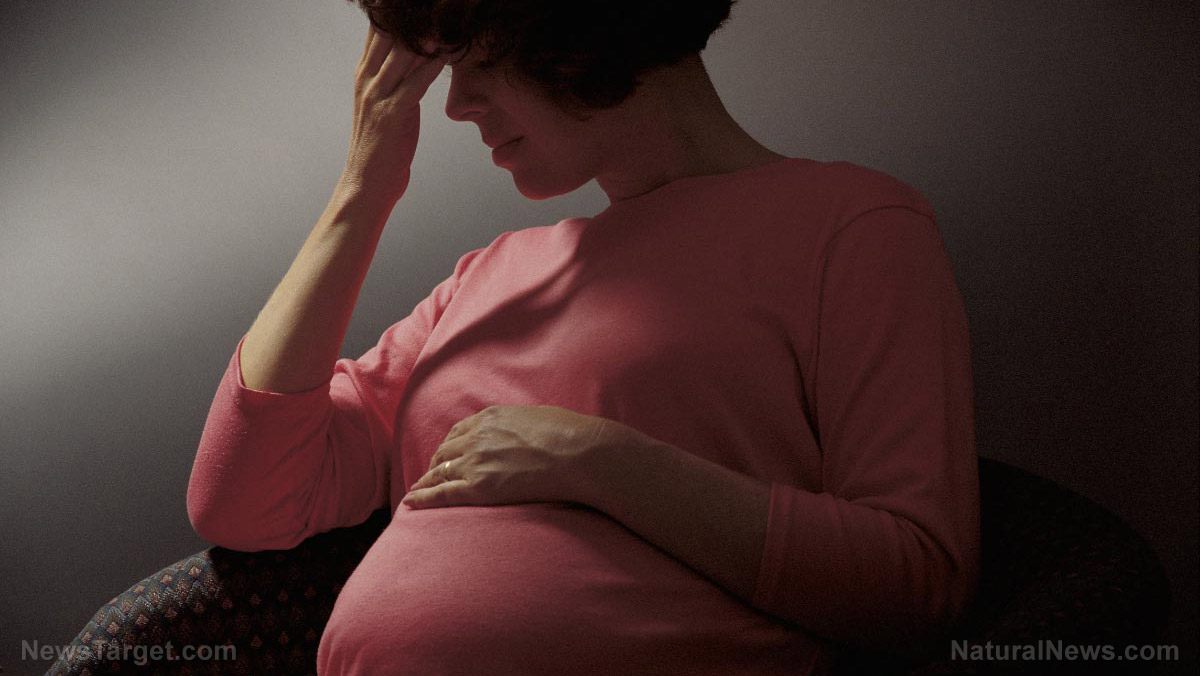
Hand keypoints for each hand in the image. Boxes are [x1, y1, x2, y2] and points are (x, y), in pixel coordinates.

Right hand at [339, 22, 444, 205]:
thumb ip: (400, 77)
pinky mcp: (392, 115)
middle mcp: (367, 79)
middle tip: (439, 8)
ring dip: (427, 35)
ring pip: (402, 53)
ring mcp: (377, 97)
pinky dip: (432, 66)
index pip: (378, 30)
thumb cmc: (383, 145)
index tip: (420, 8)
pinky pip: (415, 84)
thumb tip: (421, 54)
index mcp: (364, 73)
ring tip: (449, 21)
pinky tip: (448, 53)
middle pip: (388, 33)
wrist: (367, 184)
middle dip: (412, 19)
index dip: (396, 16)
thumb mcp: (387, 103)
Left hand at [401, 405, 636, 509]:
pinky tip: (411, 502)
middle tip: (429, 476)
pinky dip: (423, 498)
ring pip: (439, 472)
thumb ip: (520, 424)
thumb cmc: (570, 435)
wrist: (580, 454)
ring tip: (416, 492)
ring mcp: (476, 462)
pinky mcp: (480, 488)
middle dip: (435, 464)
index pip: (459, 431)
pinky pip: (443, 493)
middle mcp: (477, 437)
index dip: (449, 445)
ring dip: (425, 482)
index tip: (445, 454)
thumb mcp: (539, 417)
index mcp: (491, 417)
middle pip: (445, 452)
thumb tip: (523, 430)